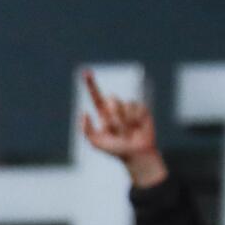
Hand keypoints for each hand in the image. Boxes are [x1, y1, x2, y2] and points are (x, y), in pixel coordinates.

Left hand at [79, 71, 165, 188]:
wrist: (136, 153)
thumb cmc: (115, 149)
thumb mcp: (96, 143)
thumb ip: (86, 130)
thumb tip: (84, 112)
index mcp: (103, 114)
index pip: (96, 96)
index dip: (91, 84)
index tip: (85, 72)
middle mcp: (115, 108)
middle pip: (111, 100)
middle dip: (113, 116)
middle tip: (117, 131)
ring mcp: (128, 108)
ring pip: (123, 105)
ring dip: (124, 121)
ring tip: (127, 131)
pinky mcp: (141, 108)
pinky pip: (135, 107)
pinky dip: (134, 119)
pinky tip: (137, 126)